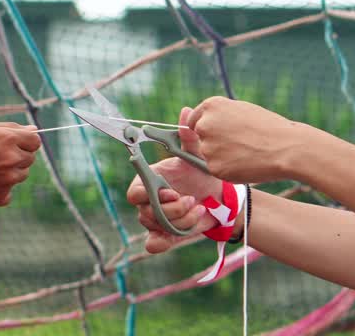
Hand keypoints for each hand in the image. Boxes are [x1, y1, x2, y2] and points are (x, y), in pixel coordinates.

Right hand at [0, 122, 40, 213]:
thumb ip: (8, 127)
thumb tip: (32, 130)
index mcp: (8, 139)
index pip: (35, 140)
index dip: (25, 141)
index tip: (14, 143)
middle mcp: (12, 159)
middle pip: (29, 158)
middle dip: (17, 155)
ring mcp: (8, 180)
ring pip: (21, 174)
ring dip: (11, 171)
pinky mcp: (2, 195)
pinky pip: (10, 191)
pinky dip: (2, 187)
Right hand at [127, 107, 222, 253]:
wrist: (220, 198)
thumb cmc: (202, 174)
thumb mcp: (197, 156)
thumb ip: (190, 138)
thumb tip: (187, 111)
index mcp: (149, 181)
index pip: (134, 192)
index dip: (150, 194)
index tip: (171, 191)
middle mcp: (148, 201)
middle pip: (145, 213)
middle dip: (172, 210)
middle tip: (192, 201)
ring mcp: (155, 219)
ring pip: (156, 227)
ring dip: (180, 221)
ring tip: (199, 209)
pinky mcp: (166, 235)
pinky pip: (153, 244)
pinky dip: (162, 242)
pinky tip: (174, 238)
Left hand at [188, 97, 307, 183]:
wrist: (288, 148)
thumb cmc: (269, 127)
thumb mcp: (241, 110)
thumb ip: (219, 115)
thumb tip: (201, 120)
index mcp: (210, 106)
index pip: (194, 120)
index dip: (207, 129)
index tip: (218, 135)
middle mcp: (204, 124)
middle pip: (200, 138)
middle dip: (214, 142)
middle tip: (240, 145)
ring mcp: (208, 147)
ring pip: (209, 155)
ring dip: (222, 156)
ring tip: (247, 153)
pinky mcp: (213, 167)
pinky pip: (217, 169)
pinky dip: (228, 169)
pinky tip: (246, 163)